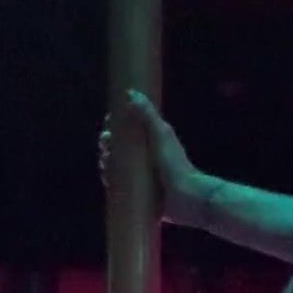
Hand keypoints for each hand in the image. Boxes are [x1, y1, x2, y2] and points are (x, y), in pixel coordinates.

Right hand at [98, 91, 206, 224]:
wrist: (188, 199)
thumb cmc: (175, 164)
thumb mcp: (160, 134)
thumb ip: (147, 115)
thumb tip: (129, 93)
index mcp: (153, 141)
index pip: (129, 130)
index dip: (115, 128)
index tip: (107, 129)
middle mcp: (149, 158)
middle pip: (121, 150)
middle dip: (108, 149)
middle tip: (105, 151)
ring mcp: (146, 177)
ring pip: (119, 169)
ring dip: (108, 167)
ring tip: (104, 168)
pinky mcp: (144, 194)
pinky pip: (124, 189)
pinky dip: (114, 185)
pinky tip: (108, 185)